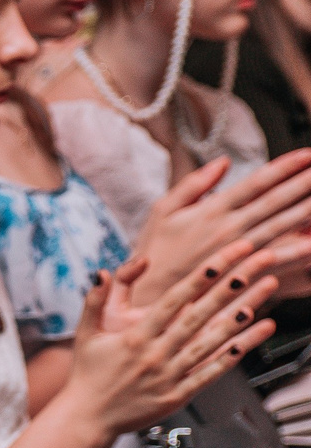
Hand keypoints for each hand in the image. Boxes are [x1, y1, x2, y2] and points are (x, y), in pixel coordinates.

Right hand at [65, 245, 276, 434]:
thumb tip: (102, 272)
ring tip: (256, 307)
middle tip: (247, 274)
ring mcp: (167, 377)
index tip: (218, 263)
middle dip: (223, 294)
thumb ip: (94, 300)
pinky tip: (245, 344)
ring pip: (207, 347)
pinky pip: (207, 375)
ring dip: (234, 326)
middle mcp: (154, 355)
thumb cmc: (87, 375)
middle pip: (195, 319)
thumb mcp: (85, 334)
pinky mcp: (176, 397)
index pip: (171, 301)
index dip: (197, 281)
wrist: (87, 418)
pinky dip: (228, 359)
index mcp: (134, 338)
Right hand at [128, 151, 310, 302]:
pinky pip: (281, 258)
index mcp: (211, 209)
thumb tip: (223, 162)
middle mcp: (230, 228)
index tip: (306, 154)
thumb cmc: (156, 251)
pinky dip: (301, 248)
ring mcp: (240, 250)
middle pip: (276, 200)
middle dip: (305, 182)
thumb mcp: (162, 210)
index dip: (284, 167)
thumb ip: (193, 184)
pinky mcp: (245, 271)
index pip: (256, 182)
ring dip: (308, 208)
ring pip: (284, 224)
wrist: (151, 293)